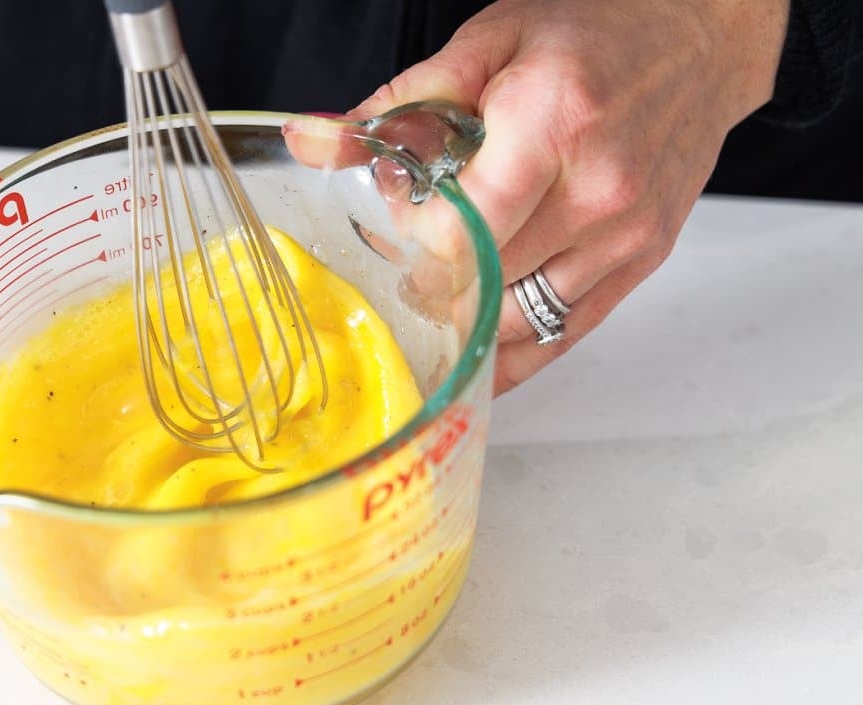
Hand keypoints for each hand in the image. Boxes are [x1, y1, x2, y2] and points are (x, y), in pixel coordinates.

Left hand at [299, 0, 788, 394]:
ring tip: (439, 293)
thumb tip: (313, 139)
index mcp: (551, 125)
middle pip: (479, 284)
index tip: (398, 217)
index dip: (410, 240)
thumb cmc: (601, 31)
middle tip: (408, 256)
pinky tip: (474, 358)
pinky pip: (563, 335)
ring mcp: (623, 236)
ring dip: (463, 321)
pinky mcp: (640, 263)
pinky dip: (511, 356)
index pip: (458, 231)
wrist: (705, 37)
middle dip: (426, 278)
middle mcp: (595, 191)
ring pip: (516, 323)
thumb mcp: (491, 40)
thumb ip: (402, 100)